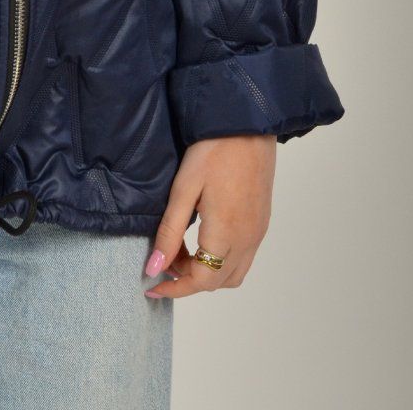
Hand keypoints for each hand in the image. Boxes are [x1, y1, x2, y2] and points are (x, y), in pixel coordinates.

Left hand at [143, 135, 275, 299]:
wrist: (248, 124)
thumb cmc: (214, 151)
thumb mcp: (184, 189)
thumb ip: (170, 232)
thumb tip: (155, 267)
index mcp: (227, 233)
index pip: (201, 281)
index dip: (174, 288)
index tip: (150, 284)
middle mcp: (248, 240)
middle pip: (217, 282)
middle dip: (187, 280)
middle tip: (163, 261)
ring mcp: (258, 232)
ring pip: (233, 273)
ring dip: (206, 272)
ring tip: (180, 250)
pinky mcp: (262, 222)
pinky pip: (243, 256)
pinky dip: (220, 260)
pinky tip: (201, 238)